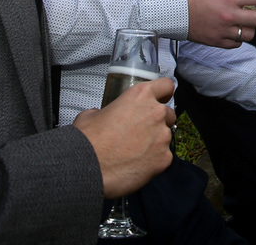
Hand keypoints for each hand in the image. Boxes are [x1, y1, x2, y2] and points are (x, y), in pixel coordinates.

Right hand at [73, 77, 176, 197]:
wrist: (87, 168)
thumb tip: (103, 116)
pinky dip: (154, 160)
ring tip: (135, 151)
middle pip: (168, 113)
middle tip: (141, 132)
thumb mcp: (91, 114)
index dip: (162, 94)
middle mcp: (156, 113)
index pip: (166, 86)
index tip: (159, 100)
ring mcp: (163, 136)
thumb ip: (106, 111)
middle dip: (158, 121)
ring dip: (155, 141)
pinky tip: (136, 164)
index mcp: (141, 96)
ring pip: (166, 136)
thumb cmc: (88, 141)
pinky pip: (164, 156)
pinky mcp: (164, 158)